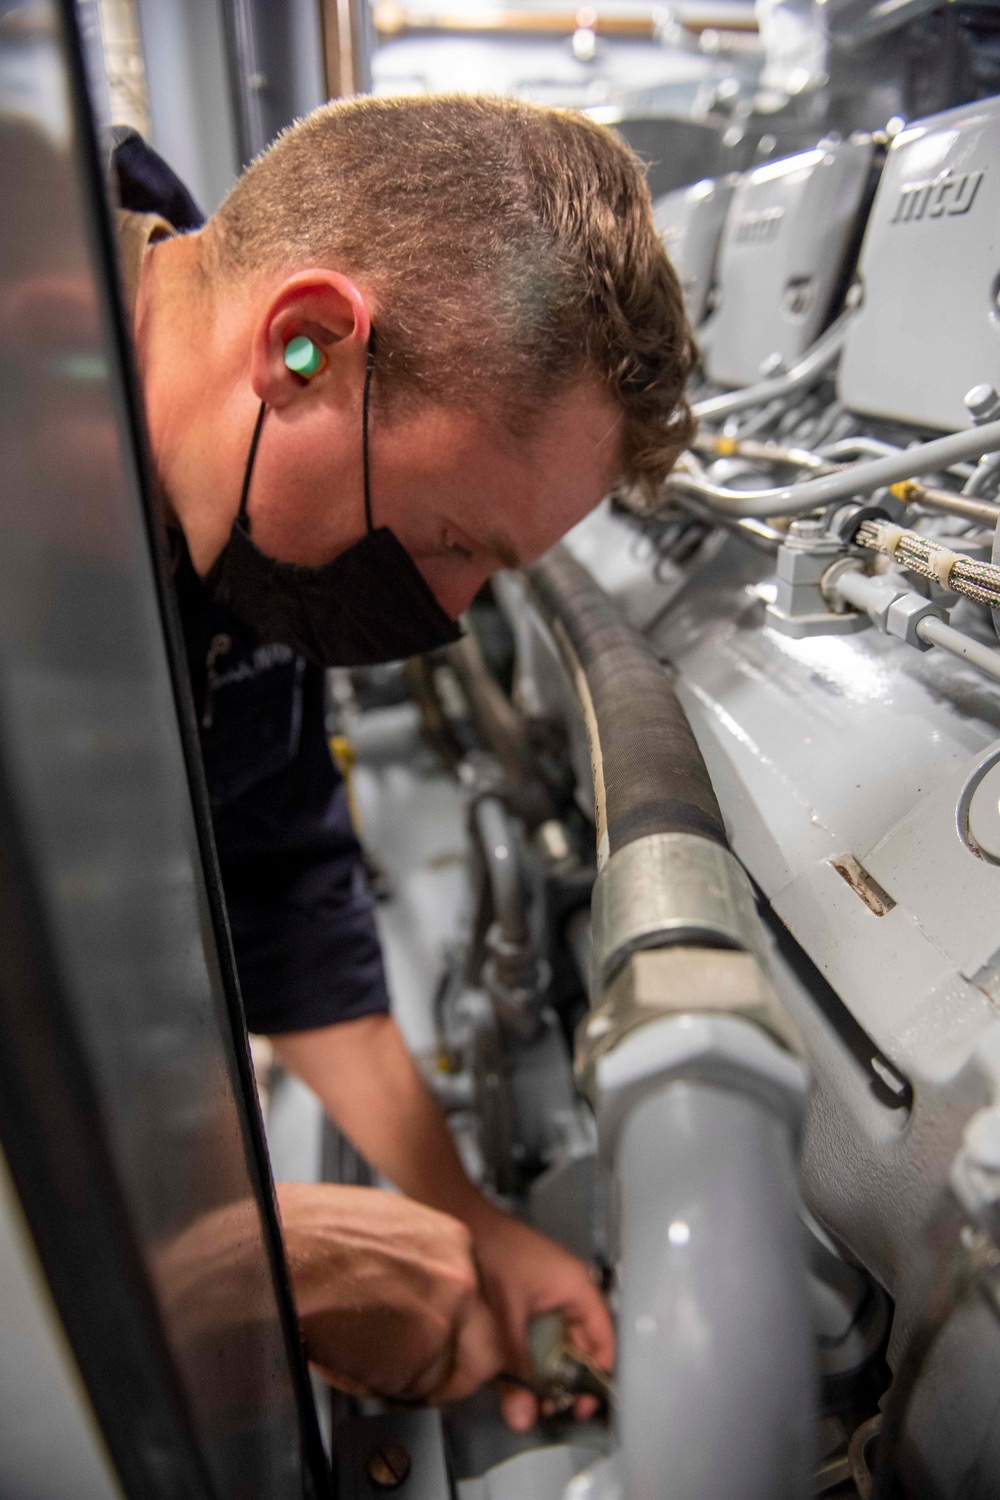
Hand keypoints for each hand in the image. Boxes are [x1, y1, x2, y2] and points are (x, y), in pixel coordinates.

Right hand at [276, 1183, 503, 1402]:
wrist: (282, 1255)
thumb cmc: (315, 1237)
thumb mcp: (389, 1230)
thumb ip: (424, 1264)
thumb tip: (425, 1294)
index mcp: (455, 1244)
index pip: (481, 1307)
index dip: (459, 1333)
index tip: (447, 1344)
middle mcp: (461, 1282)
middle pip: (485, 1352)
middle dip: (456, 1370)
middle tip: (422, 1372)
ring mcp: (442, 1323)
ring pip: (441, 1378)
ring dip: (409, 1379)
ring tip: (364, 1351)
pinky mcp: (416, 1362)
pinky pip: (409, 1393)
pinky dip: (383, 1388)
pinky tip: (354, 1356)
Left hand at [469, 1208, 614, 1430]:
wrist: (459, 1217)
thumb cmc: (490, 1251)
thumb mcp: (505, 1316)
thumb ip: (516, 1367)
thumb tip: (523, 1413)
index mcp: (577, 1286)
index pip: (604, 1338)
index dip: (598, 1375)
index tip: (584, 1403)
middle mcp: (571, 1288)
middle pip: (584, 1343)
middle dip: (569, 1378)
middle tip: (554, 1407)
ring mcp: (551, 1290)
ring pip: (561, 1340)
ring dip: (550, 1369)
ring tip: (535, 1396)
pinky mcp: (532, 1294)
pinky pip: (544, 1330)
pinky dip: (535, 1353)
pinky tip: (519, 1371)